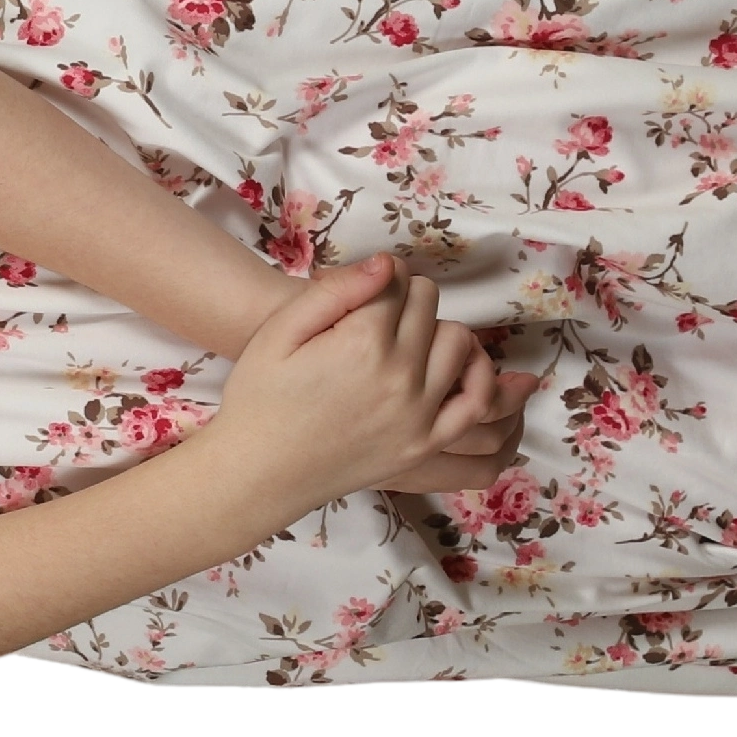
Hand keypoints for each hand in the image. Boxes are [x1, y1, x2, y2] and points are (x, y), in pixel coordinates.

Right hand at [212, 253, 547, 510]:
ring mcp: (420, 412)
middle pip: (428, 305)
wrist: (259, 472)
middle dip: (405, 299)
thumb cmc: (258, 398)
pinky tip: (457, 368)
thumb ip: (334, 290)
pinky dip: (478, 377)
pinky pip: (477, 401)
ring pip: (459, 342)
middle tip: (376, 315)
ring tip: (406, 340)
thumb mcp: (279, 332)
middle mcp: (400, 373)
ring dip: (437, 330)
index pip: (398, 280)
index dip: (380, 276)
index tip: (364, 289)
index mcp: (362, 341)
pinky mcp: (426, 442)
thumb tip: (385, 264)